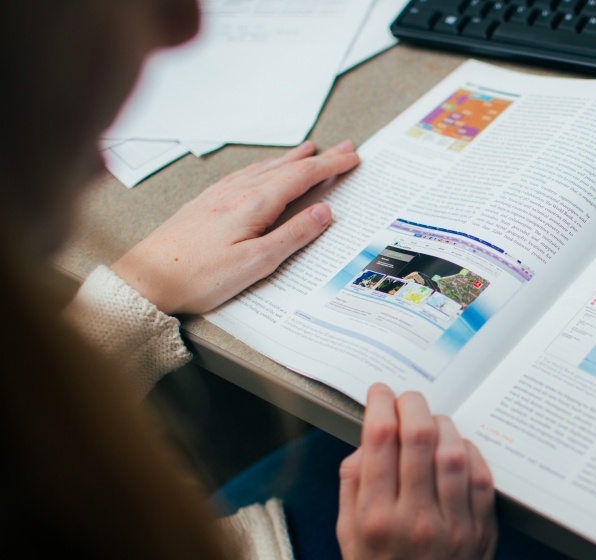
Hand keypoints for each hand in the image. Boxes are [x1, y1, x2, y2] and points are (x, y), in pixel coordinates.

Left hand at [110, 140, 359, 314]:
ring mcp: (219, 194)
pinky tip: (262, 169)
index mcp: (254, 204)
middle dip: (318, 158)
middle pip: (286, 167)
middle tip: (343, 148)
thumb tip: (324, 213)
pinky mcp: (206, 202)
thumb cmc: (198, 276)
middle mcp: (237, 192)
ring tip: (308, 149)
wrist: (146, 277)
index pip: (302, 176)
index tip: (352, 157)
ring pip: (264, 168)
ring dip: (291, 158)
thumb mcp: (256, 263)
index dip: (330, 166)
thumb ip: (293, 235)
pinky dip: (264, 166)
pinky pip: (244, 174)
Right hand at [337, 385, 496, 559]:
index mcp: (376, 520)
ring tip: (431, 420)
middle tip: (406, 398)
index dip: (380, 405)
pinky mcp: (483, 531)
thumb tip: (366, 443)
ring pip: (454, 450)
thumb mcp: (348, 541)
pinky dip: (469, 452)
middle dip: (412, 404)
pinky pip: (481, 476)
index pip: (380, 441)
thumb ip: (352, 488)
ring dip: (442, 423)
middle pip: (419, 436)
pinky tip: (457, 448)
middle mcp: (416, 518)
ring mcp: (454, 524)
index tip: (379, 393)